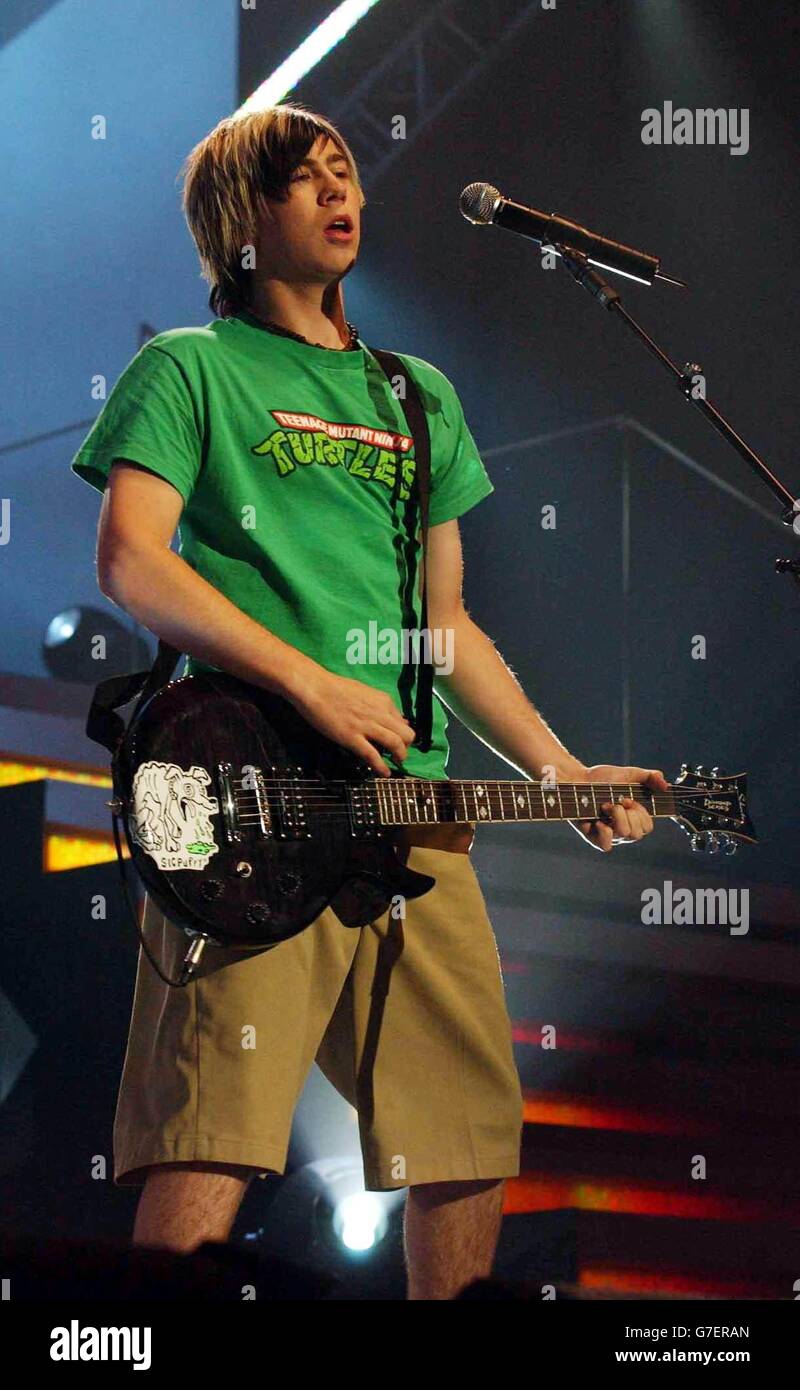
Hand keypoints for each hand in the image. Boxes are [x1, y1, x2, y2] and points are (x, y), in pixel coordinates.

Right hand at [289, 667, 415, 776]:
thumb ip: (379, 706)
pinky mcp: (352, 737)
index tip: (399, 740)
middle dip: (406, 746)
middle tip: (400, 753)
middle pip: (407, 734)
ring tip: (396, 762)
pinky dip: (381, 767)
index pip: (403, 721)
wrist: (315, 687)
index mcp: (383, 701)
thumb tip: (392, 718)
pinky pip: (372, 756)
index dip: (402, 733)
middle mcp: (380, 713)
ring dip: (400, 756)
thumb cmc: (335, 688)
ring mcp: (366, 726)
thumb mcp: (365, 692)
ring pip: (395, 744)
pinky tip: (384, 772)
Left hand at [568, 765, 669, 852]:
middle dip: (628, 813)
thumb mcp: (630, 774)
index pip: (648, 827)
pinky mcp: (593, 838)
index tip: (630, 799)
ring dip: (617, 816)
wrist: (577, 779)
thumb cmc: (602, 778)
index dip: (641, 813)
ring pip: (625, 835)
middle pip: (638, 833)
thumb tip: (666, 785)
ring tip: (605, 806)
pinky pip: (606, 846)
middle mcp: (622, 829)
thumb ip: (650, 777)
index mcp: (633, 818)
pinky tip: (597, 819)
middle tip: (615, 801)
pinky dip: (604, 830)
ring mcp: (608, 835)